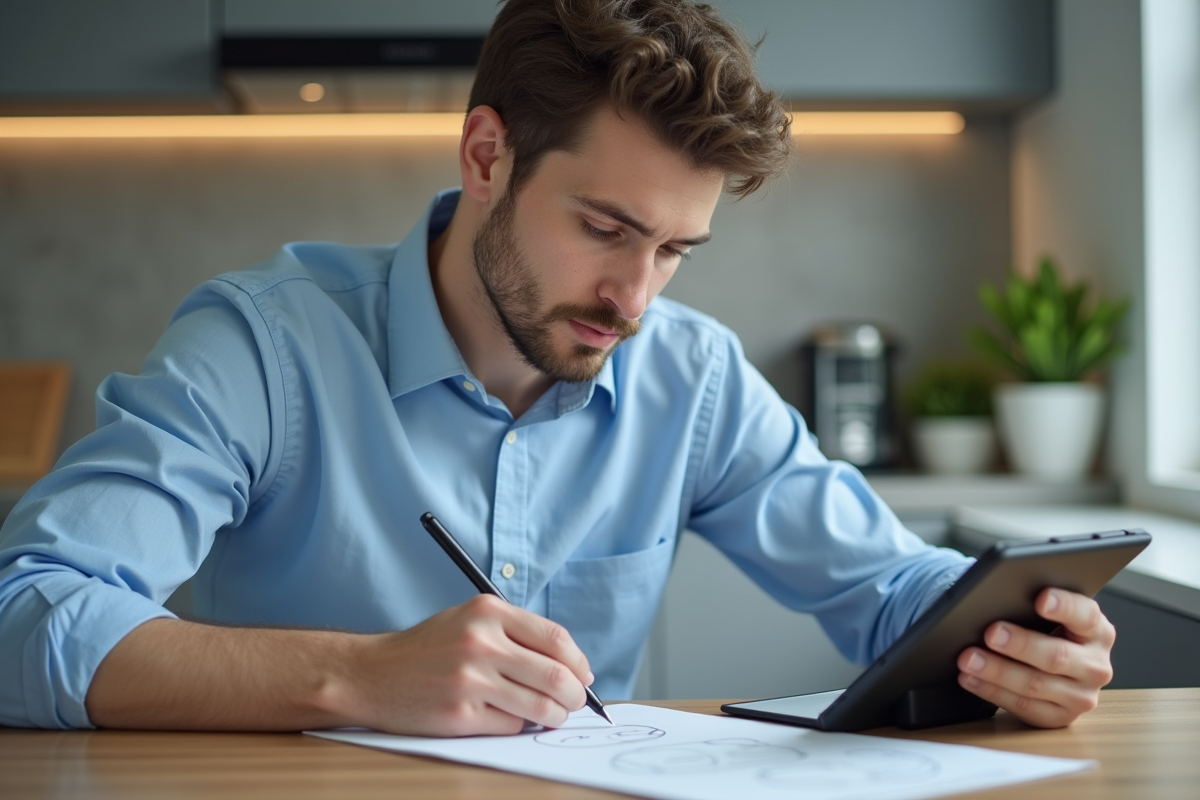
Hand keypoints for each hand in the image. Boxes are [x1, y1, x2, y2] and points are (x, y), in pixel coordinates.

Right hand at [342, 595, 593, 736]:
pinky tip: (507, 716)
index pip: (555, 638)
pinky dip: (518, 724)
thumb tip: (570, 665)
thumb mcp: (470, 619)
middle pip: (555, 675)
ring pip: (540, 706)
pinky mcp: (459, 716)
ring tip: (552, 714)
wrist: (372, 674)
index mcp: (487, 612)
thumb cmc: (428, 648)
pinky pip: (512, 725)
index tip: (584, 675)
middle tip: (576, 701)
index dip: (578, 662)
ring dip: (555, 715)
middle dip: (576, 695)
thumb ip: (515, 634)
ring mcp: (469, 680)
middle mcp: (480, 643)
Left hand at [956, 588, 1114, 727]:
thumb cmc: (1049, 632)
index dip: (1065, 606)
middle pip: (1057, 656)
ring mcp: (1081, 696)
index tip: (1041, 599)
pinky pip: (1023, 706)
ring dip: (997, 671)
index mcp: (1098, 632)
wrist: (1057, 668)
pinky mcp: (1061, 717)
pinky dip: (992, 691)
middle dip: (1020, 644)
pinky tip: (970, 679)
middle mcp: (1095, 666)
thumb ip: (1036, 607)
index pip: (1086, 616)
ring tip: (968, 658)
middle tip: (991, 633)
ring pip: (1035, 684)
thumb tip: (1002, 598)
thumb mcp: (1053, 617)